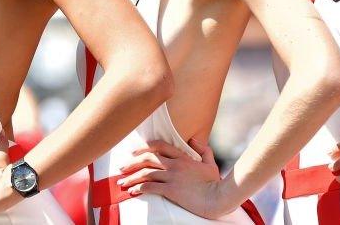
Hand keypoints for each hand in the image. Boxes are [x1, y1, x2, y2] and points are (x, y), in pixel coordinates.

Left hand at [118, 139, 234, 218]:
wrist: (218, 199)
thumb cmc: (215, 184)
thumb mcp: (210, 163)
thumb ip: (203, 150)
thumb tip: (194, 140)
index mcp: (183, 157)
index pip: (159, 145)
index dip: (144, 147)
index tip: (133, 152)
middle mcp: (175, 165)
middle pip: (147, 158)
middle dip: (131, 162)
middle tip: (122, 168)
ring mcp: (173, 177)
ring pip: (146, 173)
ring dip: (131, 177)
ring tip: (122, 182)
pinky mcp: (172, 190)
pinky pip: (151, 187)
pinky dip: (139, 188)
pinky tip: (133, 191)